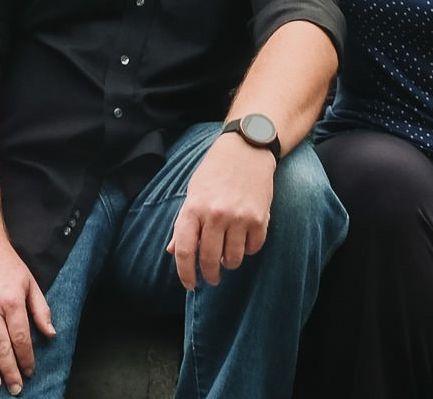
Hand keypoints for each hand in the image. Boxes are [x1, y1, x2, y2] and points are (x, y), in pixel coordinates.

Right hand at [0, 237, 55, 393]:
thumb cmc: (7, 265)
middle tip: (15, 388)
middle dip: (10, 371)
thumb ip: (41, 309)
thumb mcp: (30, 283)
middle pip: (2, 347)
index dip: (26, 358)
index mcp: (12, 302)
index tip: (30, 371)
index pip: (21, 338)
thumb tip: (50, 333)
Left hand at [169, 131, 276, 289]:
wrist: (247, 149)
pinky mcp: (260, 218)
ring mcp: (239, 217)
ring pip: (233, 259)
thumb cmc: (215, 171)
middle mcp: (215, 214)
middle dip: (210, 274)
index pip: (184, 250)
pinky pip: (253, 249)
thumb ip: (184, 224)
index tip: (189, 284)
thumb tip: (173, 251)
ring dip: (229, 263)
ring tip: (228, 256)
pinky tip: (243, 241)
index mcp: (194, 207)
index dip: (185, 273)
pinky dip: (248, 250)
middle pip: (209, 259)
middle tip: (212, 277)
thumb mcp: (194, 193)